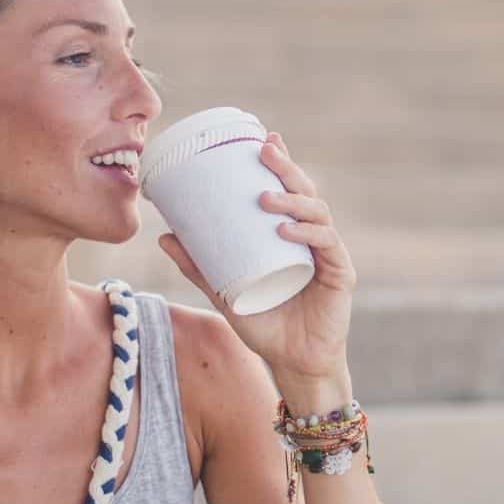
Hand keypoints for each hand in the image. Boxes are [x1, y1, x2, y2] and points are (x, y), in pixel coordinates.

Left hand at [158, 131, 355, 382]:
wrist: (294, 365)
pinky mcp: (340, 275)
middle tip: (264, 151)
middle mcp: (313, 240)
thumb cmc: (266, 326)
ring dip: (292, 200)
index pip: (289, 191)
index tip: (263, 139)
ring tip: (264, 198)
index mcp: (292, 236)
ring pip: (317, 214)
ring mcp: (329, 256)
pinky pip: (327, 246)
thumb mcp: (224, 292)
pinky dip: (308, 234)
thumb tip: (163, 235)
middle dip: (287, 168)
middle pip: (305, 193)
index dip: (281, 163)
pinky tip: (286, 230)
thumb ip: (198, 266)